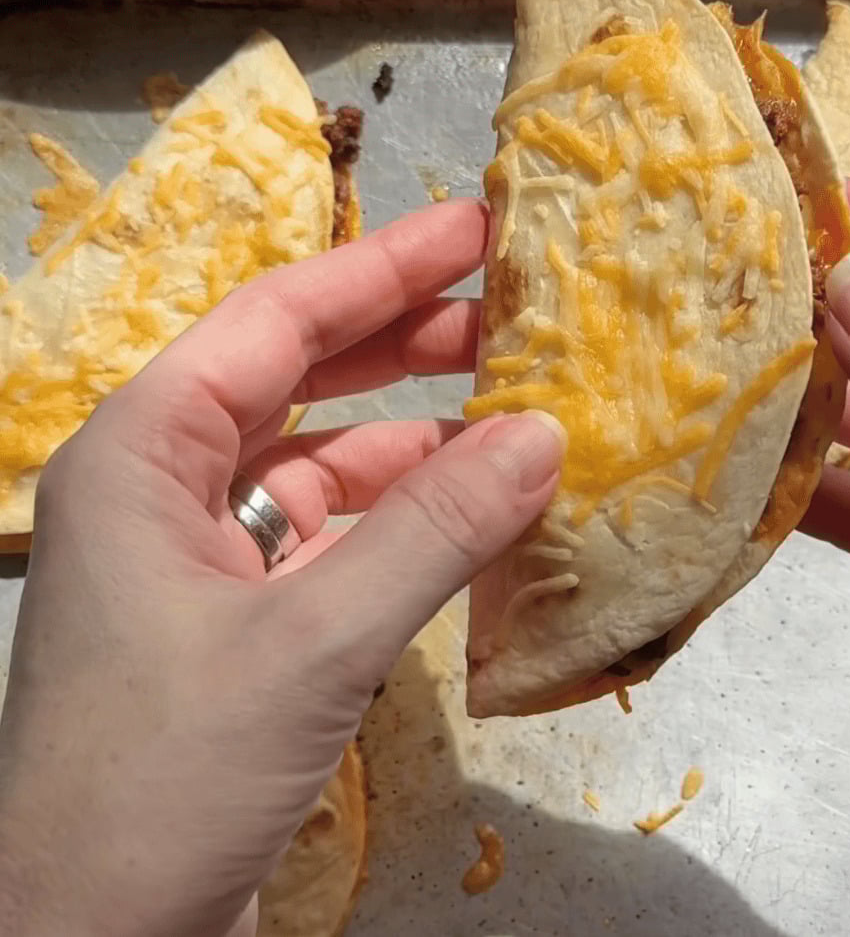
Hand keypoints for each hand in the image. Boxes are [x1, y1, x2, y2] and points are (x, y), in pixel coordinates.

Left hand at [0, 200, 562, 936]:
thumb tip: (548, 434)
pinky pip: (333, 539)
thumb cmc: (159, 781)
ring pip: (323, 460)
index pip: (277, 319)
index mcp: (142, 450)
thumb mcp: (308, 644)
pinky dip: (405, 521)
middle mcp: (164, 485)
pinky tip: (481, 512)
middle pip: (300, 375)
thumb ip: (432, 532)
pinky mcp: (237, 625)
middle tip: (518, 307)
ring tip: (523, 407)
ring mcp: (200, 558)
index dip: (384, 265)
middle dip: (407, 340)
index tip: (479, 226)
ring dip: (418, 438)